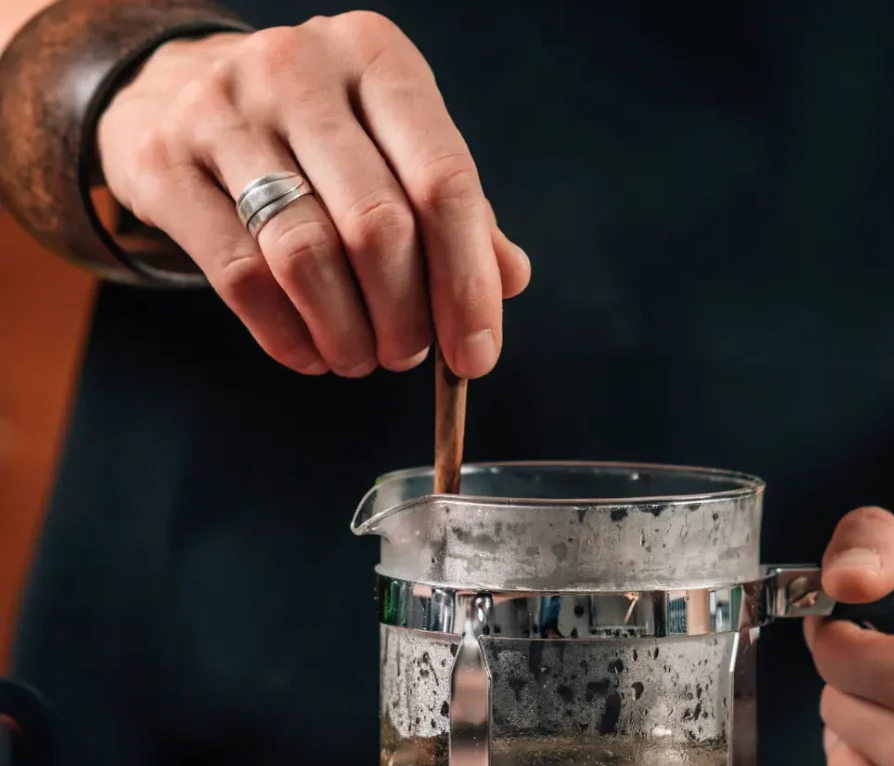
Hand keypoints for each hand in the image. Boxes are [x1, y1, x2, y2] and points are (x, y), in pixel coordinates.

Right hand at [96, 15, 530, 377]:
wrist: (178, 90)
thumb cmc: (318, 137)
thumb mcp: (395, 147)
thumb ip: (457, 211)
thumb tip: (509, 280)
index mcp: (377, 58)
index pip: (444, 181)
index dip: (467, 284)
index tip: (476, 357)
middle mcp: (298, 68)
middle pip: (377, 226)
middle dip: (406, 318)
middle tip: (409, 356)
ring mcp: (221, 110)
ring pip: (306, 256)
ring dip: (347, 334)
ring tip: (361, 357)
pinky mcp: (163, 162)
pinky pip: (240, 277)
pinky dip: (287, 336)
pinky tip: (311, 355)